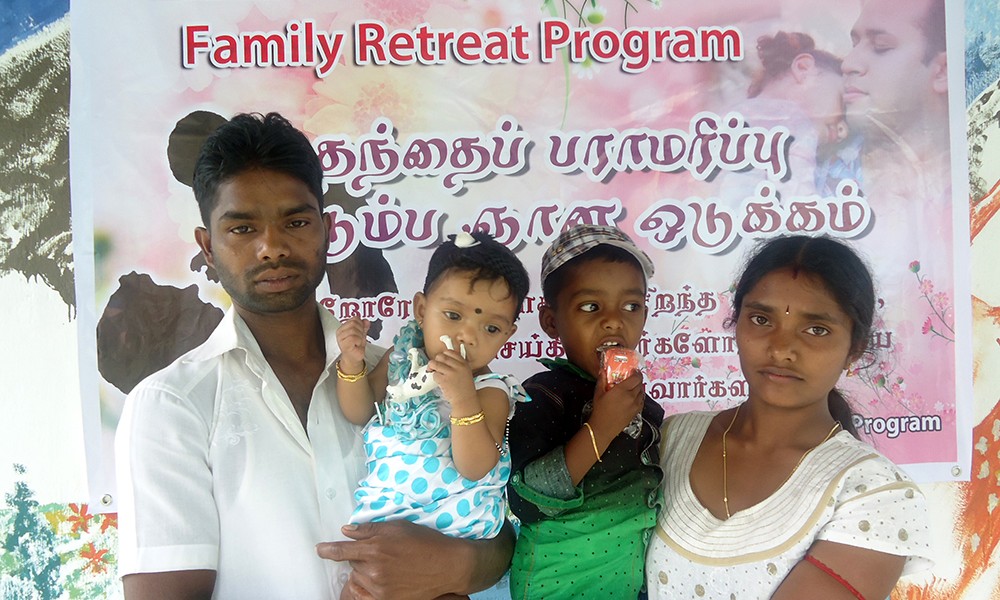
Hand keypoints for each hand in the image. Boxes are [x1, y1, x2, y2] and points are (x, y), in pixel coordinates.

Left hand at [317, 521, 468, 599]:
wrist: (446, 566)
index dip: (327, 550)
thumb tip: (347, 531)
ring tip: (388, 565)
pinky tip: (386, 578)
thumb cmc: (425, 542)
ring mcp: (379, 587)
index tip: (319, 549)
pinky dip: (371, 584)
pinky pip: (367, 591)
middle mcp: (374, 569)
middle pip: (352, 563)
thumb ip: (369, 530)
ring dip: (366, 571)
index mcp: (375, 548)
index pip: (341, 551)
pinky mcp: (386, 599)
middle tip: (381, 552)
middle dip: (360, 557)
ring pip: (359, 577)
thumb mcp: (398, 527)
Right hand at [336, 316, 369, 372]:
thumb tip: (366, 321)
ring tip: (358, 342)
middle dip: (360, 330)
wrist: (354, 357)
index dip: (361, 324)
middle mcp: (340, 332)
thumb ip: (363, 326)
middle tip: (360, 337)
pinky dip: (358, 341)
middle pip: (354, 323)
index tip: (361, 331)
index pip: (354, 319)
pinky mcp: (344, 344)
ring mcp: (341, 338)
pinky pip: (353, 338)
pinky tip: (357, 345)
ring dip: (360, 336)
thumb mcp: (361, 333)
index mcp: (343, 327)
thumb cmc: (355, 347)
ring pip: (353, 330)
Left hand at [427, 349, 477, 411]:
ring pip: (435, 363)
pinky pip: (434, 375)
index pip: (450, 352)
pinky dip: (435, 378)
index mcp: (463, 363)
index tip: (442, 360)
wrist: (465, 400)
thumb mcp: (465, 373)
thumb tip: (443, 359)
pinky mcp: (444, 380)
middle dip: (436, 361)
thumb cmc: (464, 388)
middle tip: (435, 367)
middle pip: (440, 356)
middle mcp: (458, 366)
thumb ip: (457, 365)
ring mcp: (450, 373)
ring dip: (432, 368)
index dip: (444, 355)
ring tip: (434, 372)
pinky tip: (439, 382)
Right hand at [588, 369, 643, 435]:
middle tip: (633, 378)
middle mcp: (631, 396)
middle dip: (637, 379)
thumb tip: (602, 371)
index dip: (637, 373)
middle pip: (640, 384)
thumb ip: (601, 380)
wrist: (604, 428)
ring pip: (642, 393)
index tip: (634, 371)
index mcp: (622, 390)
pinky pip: (642, 401)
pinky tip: (635, 397)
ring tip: (634, 387)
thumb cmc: (600, 410)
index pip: (636, 378)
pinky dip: (640, 397)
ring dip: (639, 388)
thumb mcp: (598, 393)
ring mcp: (635, 405)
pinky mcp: (636, 412)